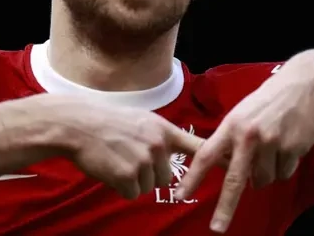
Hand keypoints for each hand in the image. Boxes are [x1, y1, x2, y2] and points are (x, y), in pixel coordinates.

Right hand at [58, 99, 204, 199]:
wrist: (77, 125)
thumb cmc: (106, 121)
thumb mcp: (141, 120)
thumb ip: (160, 135)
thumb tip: (170, 151)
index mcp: (164, 129)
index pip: (198, 146)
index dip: (217, 159)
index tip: (236, 165)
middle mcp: (158, 145)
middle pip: (166, 177)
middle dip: (149, 173)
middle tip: (128, 156)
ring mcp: (144, 161)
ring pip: (149, 186)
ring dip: (133, 180)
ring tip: (117, 158)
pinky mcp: (128, 177)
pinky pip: (132, 194)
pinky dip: (120, 187)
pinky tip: (109, 168)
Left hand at [177, 51, 313, 232]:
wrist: (306, 84)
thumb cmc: (270, 99)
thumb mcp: (243, 113)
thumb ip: (232, 139)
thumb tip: (228, 170)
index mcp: (231, 126)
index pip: (207, 156)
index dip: (193, 178)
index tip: (181, 195)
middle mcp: (249, 137)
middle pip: (234, 180)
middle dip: (225, 207)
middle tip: (216, 228)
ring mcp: (272, 144)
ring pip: (263, 180)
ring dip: (266, 173)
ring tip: (273, 147)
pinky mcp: (293, 149)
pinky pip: (284, 173)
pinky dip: (285, 166)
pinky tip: (288, 145)